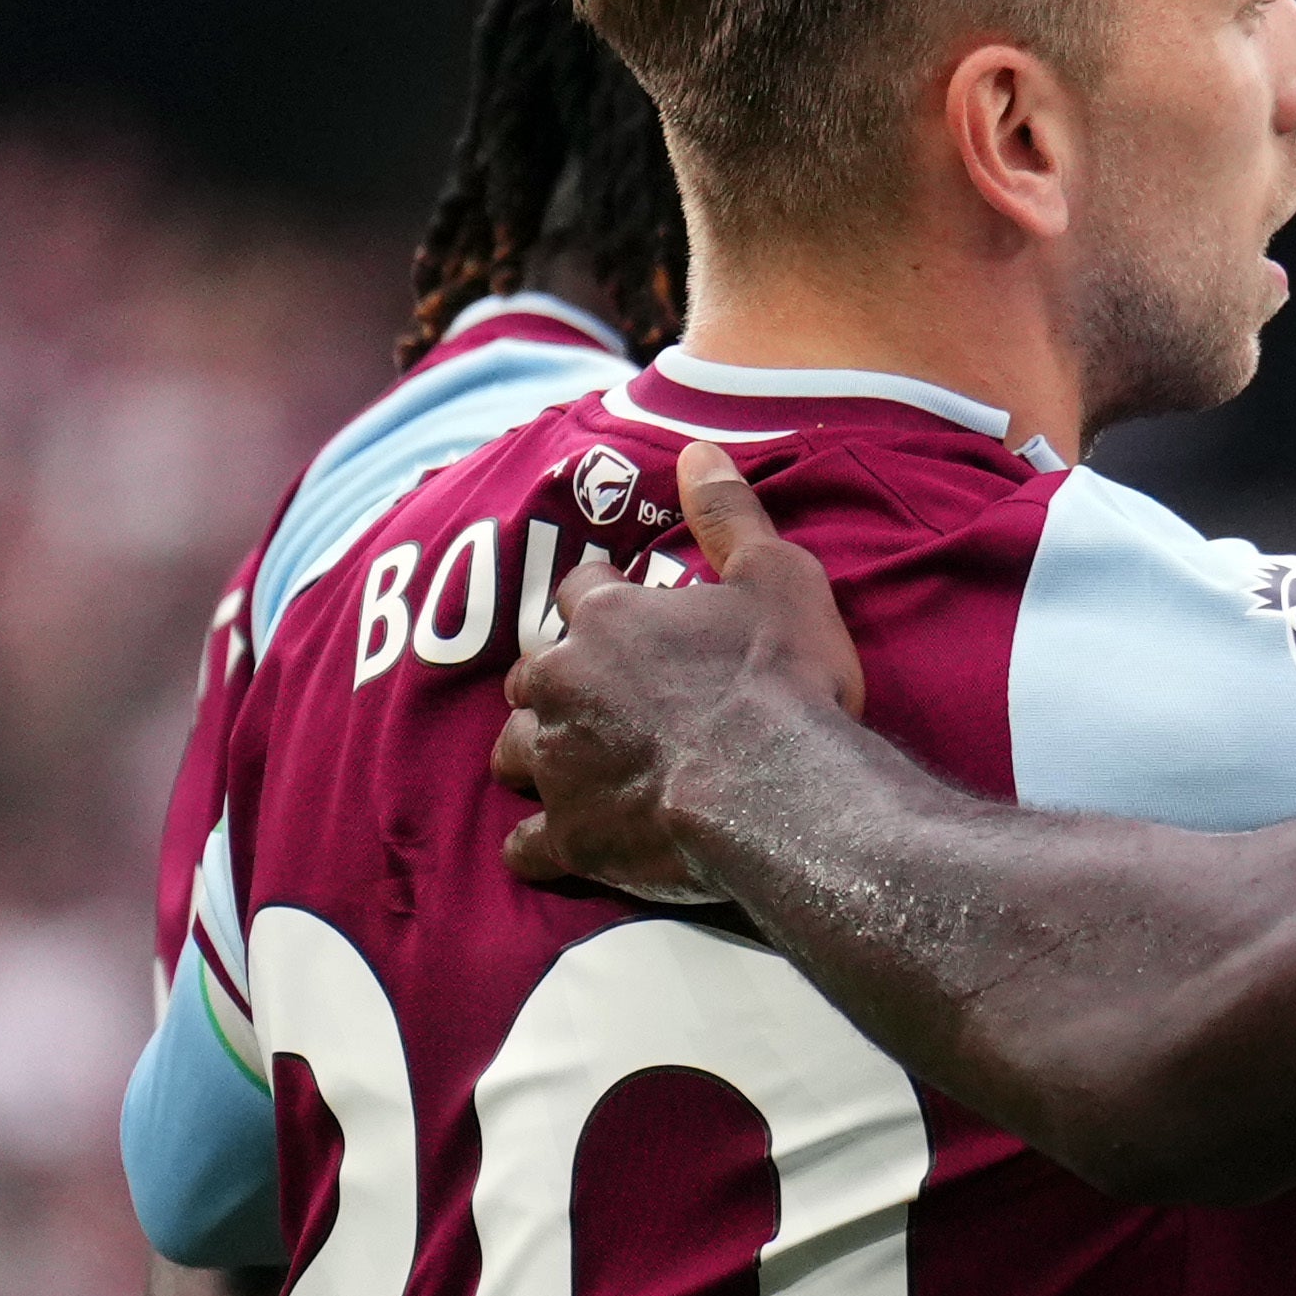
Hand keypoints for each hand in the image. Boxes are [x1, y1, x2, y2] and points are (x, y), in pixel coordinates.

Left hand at [502, 462, 856, 900]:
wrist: (780, 790)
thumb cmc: (782, 680)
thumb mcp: (777, 575)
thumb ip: (730, 512)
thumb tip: (698, 448)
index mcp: (605, 619)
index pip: (576, 594)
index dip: (601, 605)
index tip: (625, 620)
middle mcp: (562, 685)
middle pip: (529, 676)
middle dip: (555, 686)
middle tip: (602, 702)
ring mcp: (558, 765)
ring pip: (513, 756)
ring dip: (537, 759)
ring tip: (575, 771)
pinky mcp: (570, 838)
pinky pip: (527, 847)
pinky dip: (541, 846)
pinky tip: (563, 847)